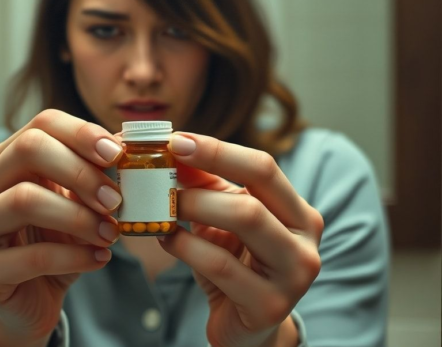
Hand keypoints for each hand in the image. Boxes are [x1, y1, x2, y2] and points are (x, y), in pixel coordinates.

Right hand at [0, 110, 122, 345]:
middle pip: (29, 149)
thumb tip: (126, 144)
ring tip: (111, 233)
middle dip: (81, 172)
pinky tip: (99, 258)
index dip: (83, 133)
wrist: (31, 297)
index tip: (118, 154)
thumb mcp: (75, 202)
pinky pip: (33, 256)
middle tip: (116, 200)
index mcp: (2, 160)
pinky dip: (76, 257)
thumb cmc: (55, 241)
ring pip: (25, 200)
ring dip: (80, 217)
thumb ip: (92, 174)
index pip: (41, 124)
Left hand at [158, 133, 323, 346]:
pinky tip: (168, 239)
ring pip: (243, 222)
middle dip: (199, 186)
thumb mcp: (223, 219)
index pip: (263, 168)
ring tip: (163, 211)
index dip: (218, 151)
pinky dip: (186, 246)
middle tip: (161, 184)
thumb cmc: (236, 264)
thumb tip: (175, 149)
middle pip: (253, 196)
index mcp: (298, 213)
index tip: (177, 141)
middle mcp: (305, 241)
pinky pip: (220, 265)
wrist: (248, 325)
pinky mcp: (269, 305)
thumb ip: (206, 185)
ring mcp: (293, 276)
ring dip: (193, 211)